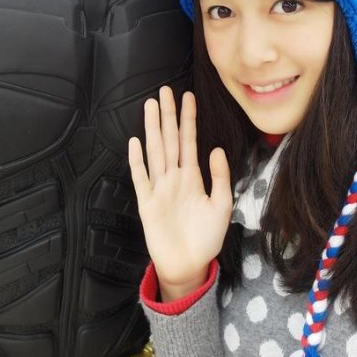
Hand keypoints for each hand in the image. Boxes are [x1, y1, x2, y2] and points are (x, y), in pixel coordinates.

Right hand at [128, 86, 231, 301]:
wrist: (189, 265)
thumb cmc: (206, 238)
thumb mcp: (221, 206)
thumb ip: (220, 177)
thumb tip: (217, 149)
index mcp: (192, 176)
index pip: (189, 141)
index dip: (189, 119)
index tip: (188, 97)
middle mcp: (174, 177)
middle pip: (170, 139)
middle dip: (168, 115)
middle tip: (164, 90)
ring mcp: (159, 188)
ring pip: (155, 152)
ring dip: (152, 129)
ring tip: (150, 106)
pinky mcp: (147, 203)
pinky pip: (141, 178)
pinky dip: (137, 161)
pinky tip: (134, 143)